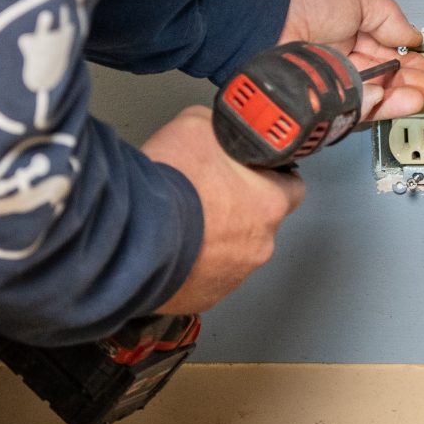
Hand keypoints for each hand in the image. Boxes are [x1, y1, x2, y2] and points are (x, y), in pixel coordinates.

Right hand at [144, 103, 304, 313]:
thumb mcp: (197, 126)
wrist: (131, 234)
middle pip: (259, 223)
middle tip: (205, 194)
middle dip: (238, 210)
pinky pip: (205, 277)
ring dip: (214, 239)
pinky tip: (171, 247)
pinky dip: (193, 264)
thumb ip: (219, 130)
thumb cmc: (170, 184)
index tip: (254, 172)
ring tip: (182, 222)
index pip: (292, 188)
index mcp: (269, 204)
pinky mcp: (204, 298)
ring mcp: (233, 277)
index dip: (273, 176)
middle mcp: (259, 246)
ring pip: (232, 253)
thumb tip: (217, 131)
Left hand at [281, 0, 423, 120]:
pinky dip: (377, 103)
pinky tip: (390, 94)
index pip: (390, 52)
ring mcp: (335, 80)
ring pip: (375, 96)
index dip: (413, 61)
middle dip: (412, 82)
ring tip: (419, 95)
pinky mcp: (325, 99)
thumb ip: (390, 18)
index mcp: (352, 31)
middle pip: (386, 78)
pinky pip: (357, 107)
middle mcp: (344, 58)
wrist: (270, 17)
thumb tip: (414, 35)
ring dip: (401, 97)